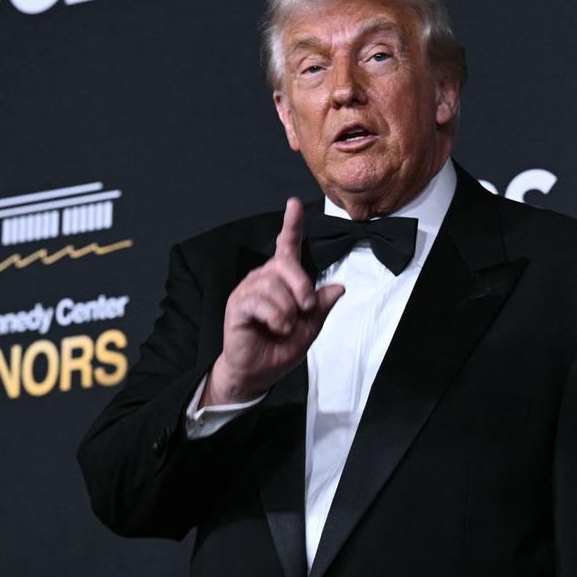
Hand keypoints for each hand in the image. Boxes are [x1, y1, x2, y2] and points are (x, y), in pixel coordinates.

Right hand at [204, 198, 343, 405]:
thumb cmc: (281, 347)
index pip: (288, 246)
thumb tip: (339, 287)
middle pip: (288, 264)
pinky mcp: (238, 304)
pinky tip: (274, 327)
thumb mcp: (311, 327)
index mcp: (282, 279)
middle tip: (305, 309)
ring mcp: (249, 289)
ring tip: (283, 327)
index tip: (294, 204)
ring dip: (288, 312)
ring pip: (276, 286)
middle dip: (302, 287)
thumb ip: (321, 305)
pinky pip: (261, 301)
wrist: (259, 371)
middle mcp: (264, 277)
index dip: (292, 224)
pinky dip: (276, 318)